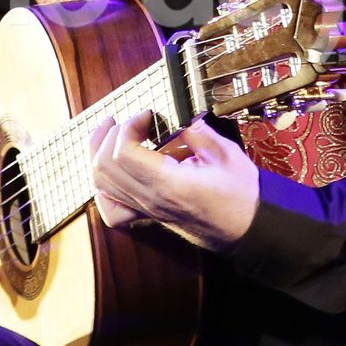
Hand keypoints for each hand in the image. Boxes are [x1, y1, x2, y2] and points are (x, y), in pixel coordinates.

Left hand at [88, 113, 259, 251]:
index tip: (148, 115)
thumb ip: (198, 132)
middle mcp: (150, 199)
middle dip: (109, 135)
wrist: (246, 231)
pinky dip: (103, 186)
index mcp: (168, 184)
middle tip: (131, 120)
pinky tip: (113, 171)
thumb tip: (179, 117)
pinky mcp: (147, 215)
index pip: (122, 154)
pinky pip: (111, 208)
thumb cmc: (241, 196)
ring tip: (112, 133)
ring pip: (100, 184)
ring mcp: (145, 210)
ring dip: (99, 153)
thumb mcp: (227, 155)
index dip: (128, 126)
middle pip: (104, 167)